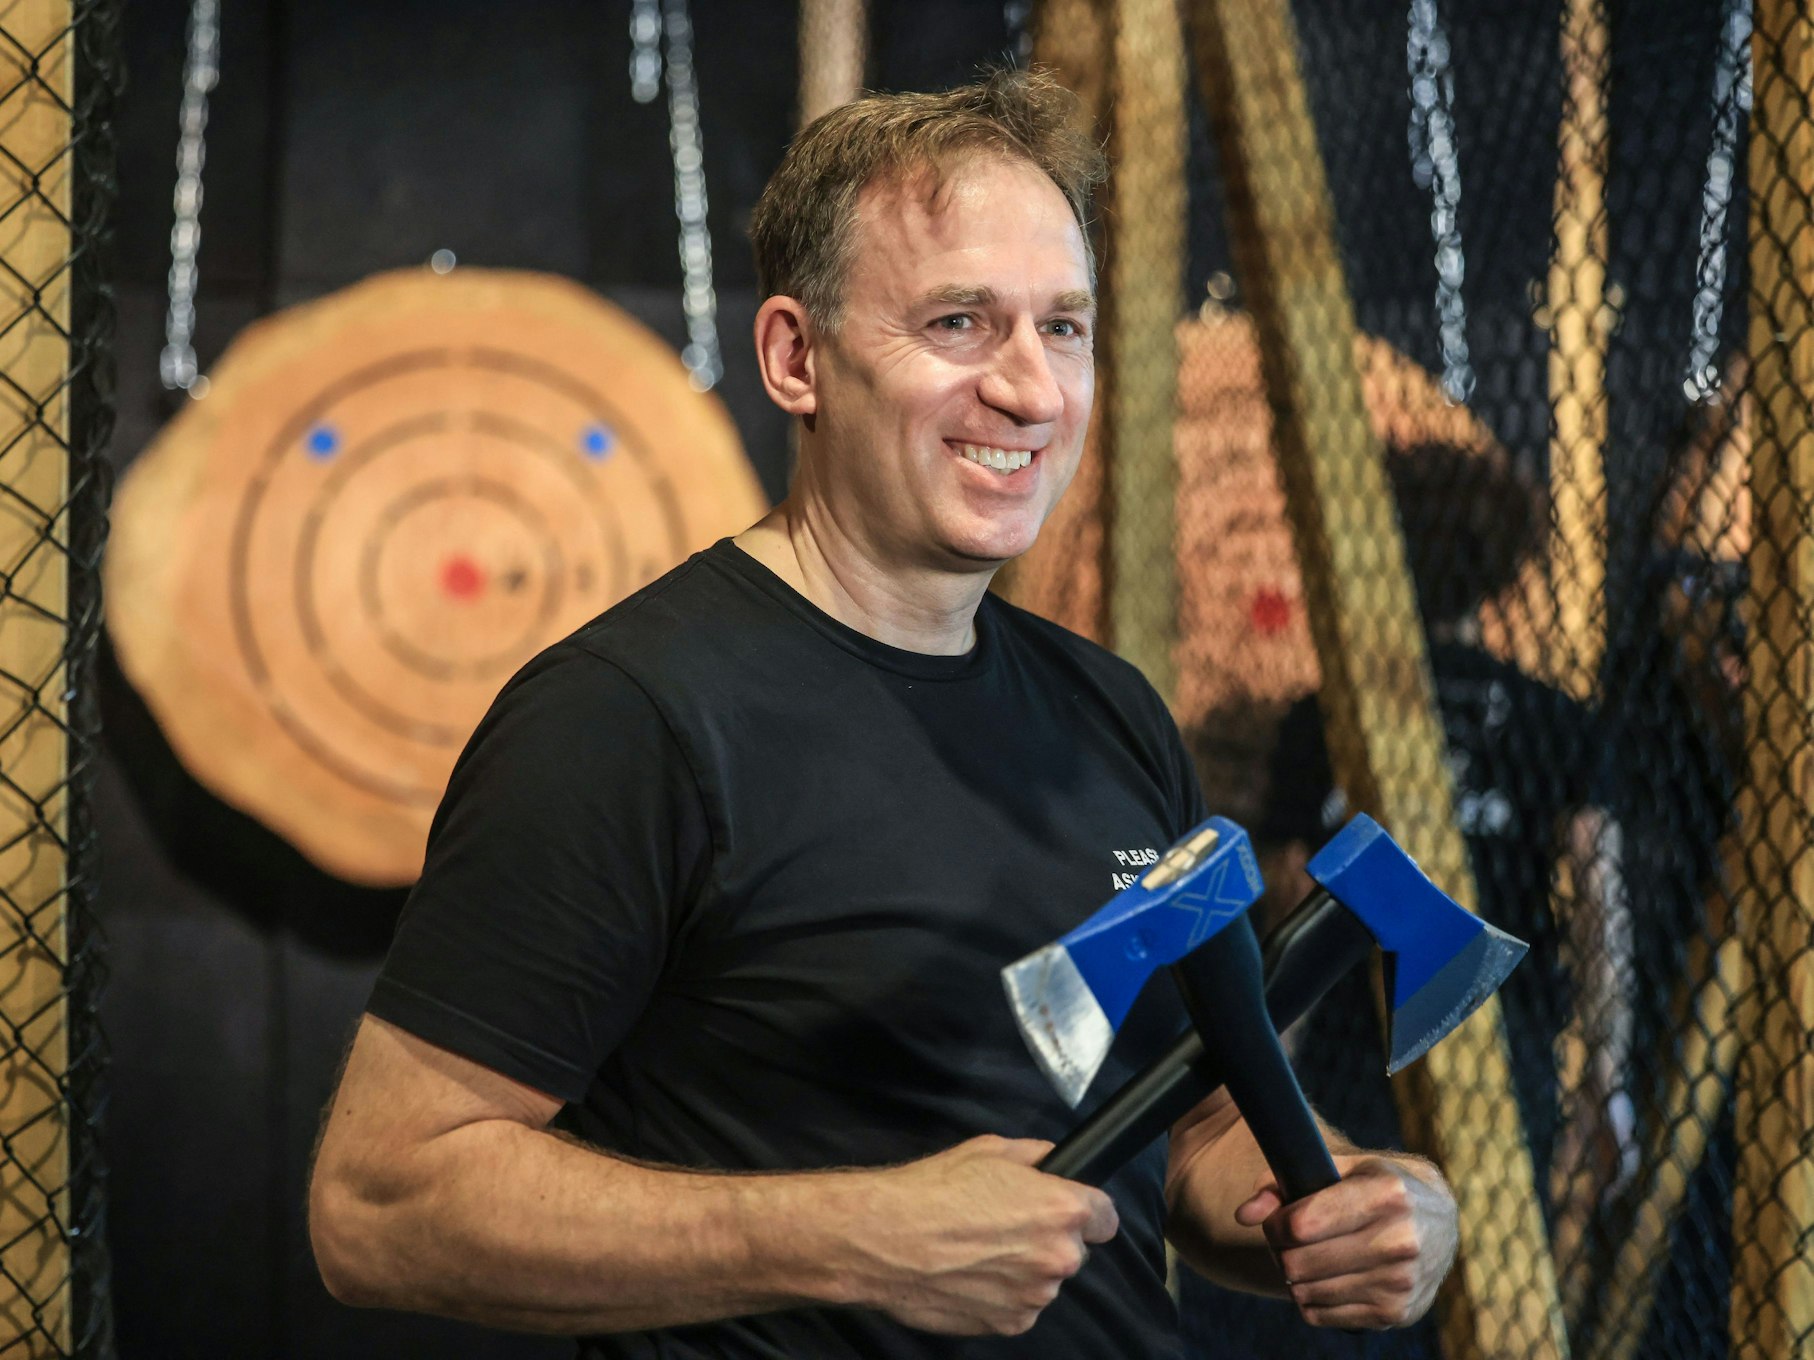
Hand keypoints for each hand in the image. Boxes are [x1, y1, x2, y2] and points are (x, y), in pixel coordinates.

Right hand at [846, 1134, 1118, 1336]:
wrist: (886, 1238)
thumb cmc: (935, 1189)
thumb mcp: (990, 1150)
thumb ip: (1036, 1157)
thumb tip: (1054, 1163)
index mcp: (1062, 1210)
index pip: (1106, 1218)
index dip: (1085, 1211)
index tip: (1064, 1209)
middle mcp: (1058, 1257)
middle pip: (1073, 1251)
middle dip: (1048, 1240)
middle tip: (1005, 1228)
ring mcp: (1035, 1296)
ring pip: (1043, 1281)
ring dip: (1024, 1270)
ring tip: (978, 1253)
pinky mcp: (1010, 1325)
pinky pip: (1019, 1307)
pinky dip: (1002, 1296)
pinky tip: (969, 1276)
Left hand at [1235, 1153, 1456, 1330]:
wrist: (1439, 1221)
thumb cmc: (1376, 1185)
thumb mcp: (1340, 1167)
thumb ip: (1285, 1183)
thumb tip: (1243, 1214)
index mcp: (1388, 1195)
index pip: (1301, 1224)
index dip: (1275, 1223)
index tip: (1278, 1218)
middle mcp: (1401, 1241)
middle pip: (1299, 1263)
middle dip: (1281, 1250)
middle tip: (1288, 1239)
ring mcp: (1401, 1282)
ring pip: (1306, 1292)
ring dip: (1294, 1276)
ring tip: (1306, 1256)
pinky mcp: (1396, 1313)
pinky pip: (1321, 1315)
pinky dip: (1311, 1298)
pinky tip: (1324, 1277)